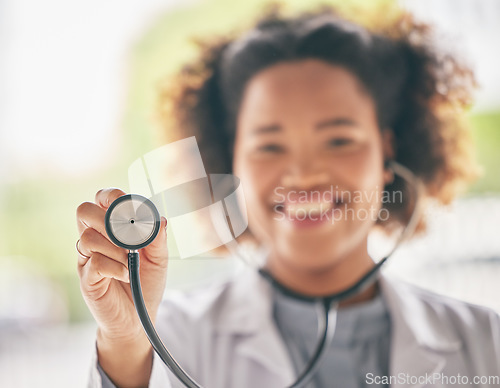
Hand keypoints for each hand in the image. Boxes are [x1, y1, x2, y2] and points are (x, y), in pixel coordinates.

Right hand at [76, 188, 167, 342]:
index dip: (111, 196)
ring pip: (88, 237)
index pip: (100, 199)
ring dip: (115, 248)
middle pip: (84, 211)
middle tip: (127, 236)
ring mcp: (87, 259)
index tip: (128, 205)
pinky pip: (93, 262)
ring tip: (130, 261)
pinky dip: (115, 267)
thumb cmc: (146, 284)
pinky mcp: (87, 279)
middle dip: (107, 218)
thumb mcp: (158, 259)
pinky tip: (126, 274)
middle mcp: (95, 240)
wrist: (138, 318)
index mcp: (111, 229)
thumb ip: (158, 239)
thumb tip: (159, 219)